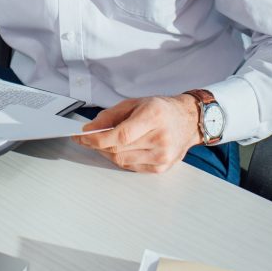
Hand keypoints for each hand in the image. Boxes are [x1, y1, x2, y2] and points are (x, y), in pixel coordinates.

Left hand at [76, 94, 200, 172]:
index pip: (120, 135)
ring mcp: (162, 155)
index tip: (82, 137)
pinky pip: (131, 167)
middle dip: (97, 145)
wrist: (188, 120)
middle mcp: (160, 138)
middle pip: (118, 149)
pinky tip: (121, 149)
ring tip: (106, 142)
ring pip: (122, 161)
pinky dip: (121, 159)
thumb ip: (110, 115)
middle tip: (87, 138)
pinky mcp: (162, 167)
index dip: (97, 139)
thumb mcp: (135, 102)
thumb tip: (89, 129)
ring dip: (108, 153)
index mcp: (154, 117)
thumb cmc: (162, 109)